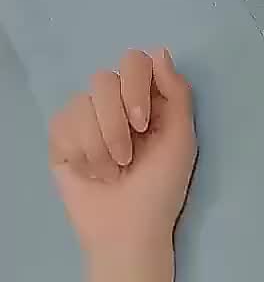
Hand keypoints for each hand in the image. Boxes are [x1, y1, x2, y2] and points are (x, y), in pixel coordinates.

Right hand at [48, 49, 197, 253]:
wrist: (129, 230)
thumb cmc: (161, 189)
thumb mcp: (182, 139)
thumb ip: (176, 93)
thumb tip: (159, 51)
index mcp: (146, 101)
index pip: (134, 61)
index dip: (135, 86)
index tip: (144, 122)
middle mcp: (115, 105)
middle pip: (103, 78)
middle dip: (116, 121)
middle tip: (129, 156)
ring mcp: (86, 121)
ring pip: (82, 103)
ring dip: (101, 145)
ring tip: (113, 172)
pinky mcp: (61, 139)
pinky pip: (62, 124)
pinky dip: (81, 153)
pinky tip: (92, 173)